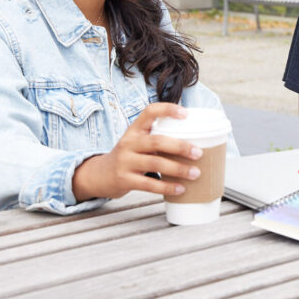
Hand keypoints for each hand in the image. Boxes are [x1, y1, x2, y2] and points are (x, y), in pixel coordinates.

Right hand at [72, 102, 202, 201]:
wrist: (99, 175)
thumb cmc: (128, 156)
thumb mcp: (137, 142)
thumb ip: (158, 139)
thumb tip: (195, 140)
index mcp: (134, 129)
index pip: (150, 111)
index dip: (168, 110)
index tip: (186, 114)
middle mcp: (129, 143)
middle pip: (157, 141)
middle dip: (180, 146)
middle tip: (198, 153)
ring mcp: (125, 161)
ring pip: (155, 163)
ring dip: (178, 169)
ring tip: (195, 173)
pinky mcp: (124, 180)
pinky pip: (149, 184)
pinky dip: (167, 187)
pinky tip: (180, 189)